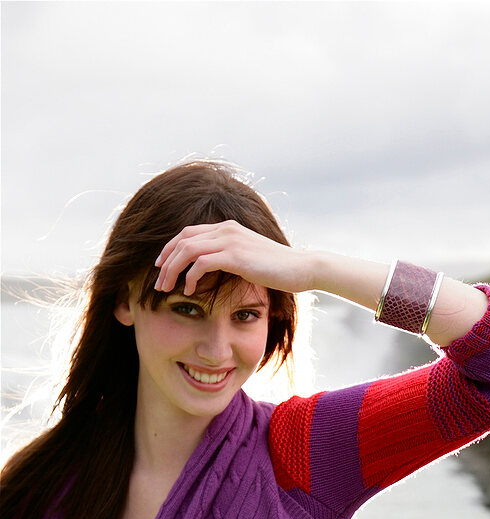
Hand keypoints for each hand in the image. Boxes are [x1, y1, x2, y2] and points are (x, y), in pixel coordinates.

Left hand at [154, 220, 313, 296]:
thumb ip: (232, 257)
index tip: (161, 267)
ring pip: (187, 250)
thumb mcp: (251, 258)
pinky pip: (201, 263)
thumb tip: (218, 268)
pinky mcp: (235, 256)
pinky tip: (189, 289)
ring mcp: (230, 241)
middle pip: (182, 239)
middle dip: (165, 260)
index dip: (170, 248)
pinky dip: (190, 276)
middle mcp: (226, 229)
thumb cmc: (280, 268)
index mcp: (228, 227)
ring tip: (165, 287)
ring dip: (172, 269)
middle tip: (157, 281)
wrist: (302, 268)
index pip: (188, 232)